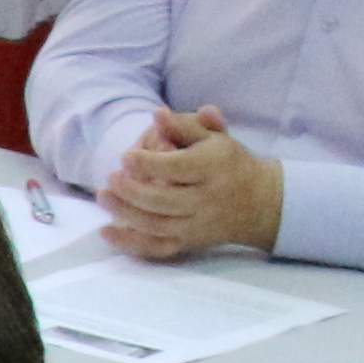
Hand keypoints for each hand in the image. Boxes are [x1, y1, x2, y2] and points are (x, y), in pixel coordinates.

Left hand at [101, 109, 282, 261]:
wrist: (260, 202)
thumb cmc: (230, 163)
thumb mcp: (215, 139)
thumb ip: (184, 127)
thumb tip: (158, 114)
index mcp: (213, 169)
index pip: (176, 168)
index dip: (148, 163)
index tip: (125, 156)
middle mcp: (206, 200)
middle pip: (162, 200)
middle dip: (131, 190)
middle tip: (110, 177)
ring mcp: (197, 225)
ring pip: (156, 225)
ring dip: (125, 212)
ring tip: (103, 196)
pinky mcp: (189, 243)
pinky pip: (157, 248)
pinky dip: (130, 243)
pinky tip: (106, 231)